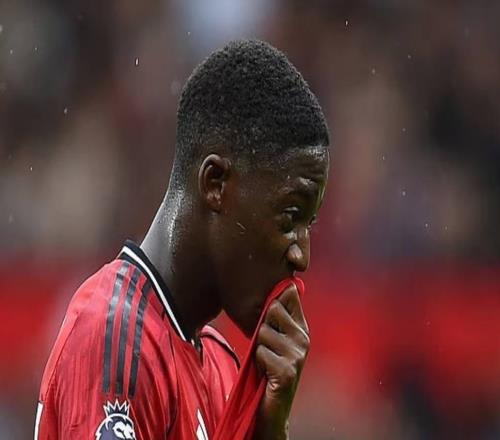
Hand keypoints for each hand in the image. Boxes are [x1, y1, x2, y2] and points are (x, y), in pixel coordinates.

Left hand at [253, 284, 309, 439]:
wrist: (272, 406)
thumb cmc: (269, 368)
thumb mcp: (273, 338)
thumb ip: (278, 316)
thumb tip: (288, 285)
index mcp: (301, 328)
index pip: (290, 296)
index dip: (275, 297)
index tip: (270, 306)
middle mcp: (304, 339)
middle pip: (273, 309)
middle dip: (262, 326)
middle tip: (266, 346)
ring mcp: (298, 355)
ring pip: (263, 331)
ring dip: (258, 347)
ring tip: (266, 361)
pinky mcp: (287, 371)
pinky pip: (260, 352)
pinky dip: (258, 362)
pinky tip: (266, 372)